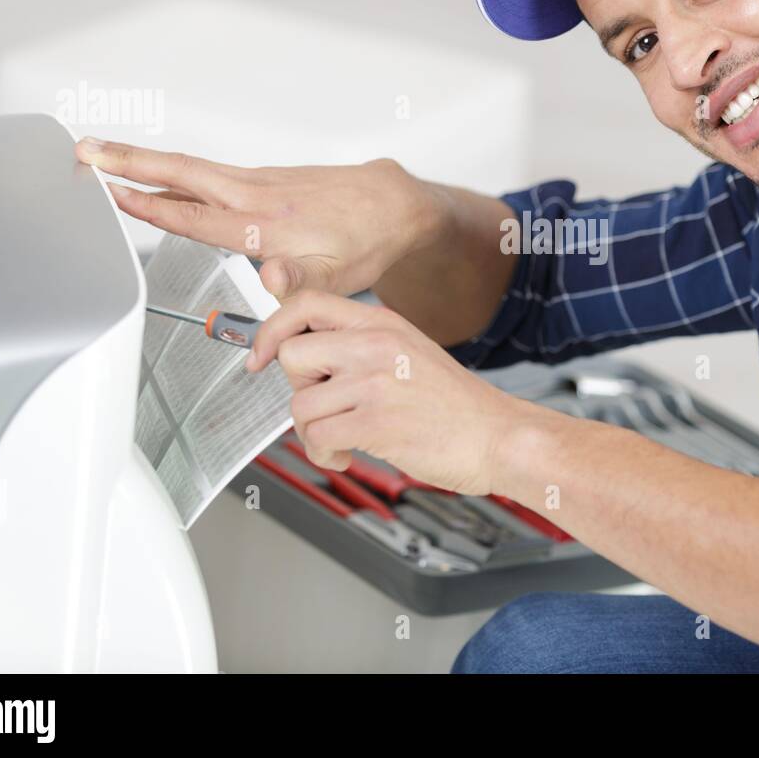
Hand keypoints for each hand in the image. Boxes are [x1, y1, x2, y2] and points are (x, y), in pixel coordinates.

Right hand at [75, 138, 440, 298]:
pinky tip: (156, 178)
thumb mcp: (340, 276)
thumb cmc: (366, 241)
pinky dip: (173, 171)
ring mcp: (257, 184)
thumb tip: (271, 278)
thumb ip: (301, 281)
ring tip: (99, 155)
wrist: (393, 203)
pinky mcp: (262, 181)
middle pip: (182, 174)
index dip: (151, 207)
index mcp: (266, 224)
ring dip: (143, 162)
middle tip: (83, 150)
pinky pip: (206, 174)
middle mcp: (256, 196)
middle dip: (130, 162)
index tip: (110, 193)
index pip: (196, 216)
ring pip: (190, 170)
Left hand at [246, 290, 540, 494]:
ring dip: (312, 433)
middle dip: (299, 389)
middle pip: (291, 355)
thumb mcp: (408, 351)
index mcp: (382, 323)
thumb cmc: (455, 404)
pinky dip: (324, 454)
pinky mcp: (376, 422)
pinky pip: (317, 438)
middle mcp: (375, 345)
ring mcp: (375, 382)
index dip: (271, 329)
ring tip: (340, 439)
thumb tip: (302, 355)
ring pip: (300, 405)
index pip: (304, 303)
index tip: (259, 355)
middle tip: (326, 405)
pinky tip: (348, 453)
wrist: (498, 435)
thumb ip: (359, 345)